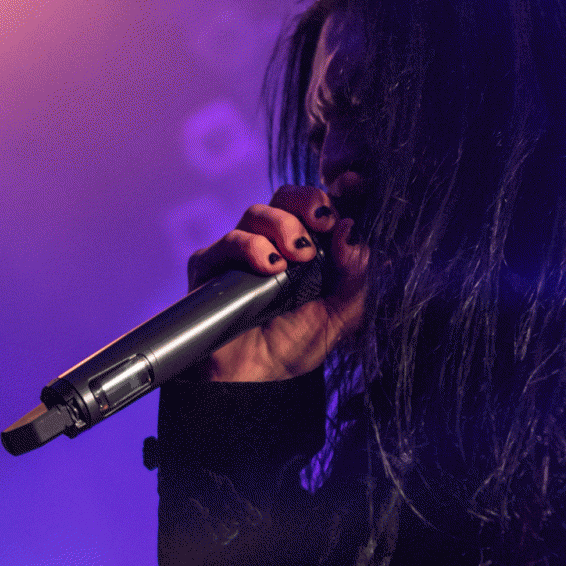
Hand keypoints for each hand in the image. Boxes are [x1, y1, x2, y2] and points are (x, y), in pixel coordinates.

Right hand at [188, 182, 368, 381]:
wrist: (254, 381)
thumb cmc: (294, 346)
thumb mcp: (341, 315)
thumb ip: (355, 275)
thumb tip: (353, 232)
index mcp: (308, 247)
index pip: (320, 205)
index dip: (336, 190)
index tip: (355, 184)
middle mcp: (273, 242)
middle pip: (287, 197)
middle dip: (308, 202)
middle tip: (323, 225)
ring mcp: (239, 252)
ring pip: (257, 212)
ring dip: (283, 226)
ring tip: (300, 256)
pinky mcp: (210, 266)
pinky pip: (227, 242)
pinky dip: (250, 247)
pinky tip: (269, 266)